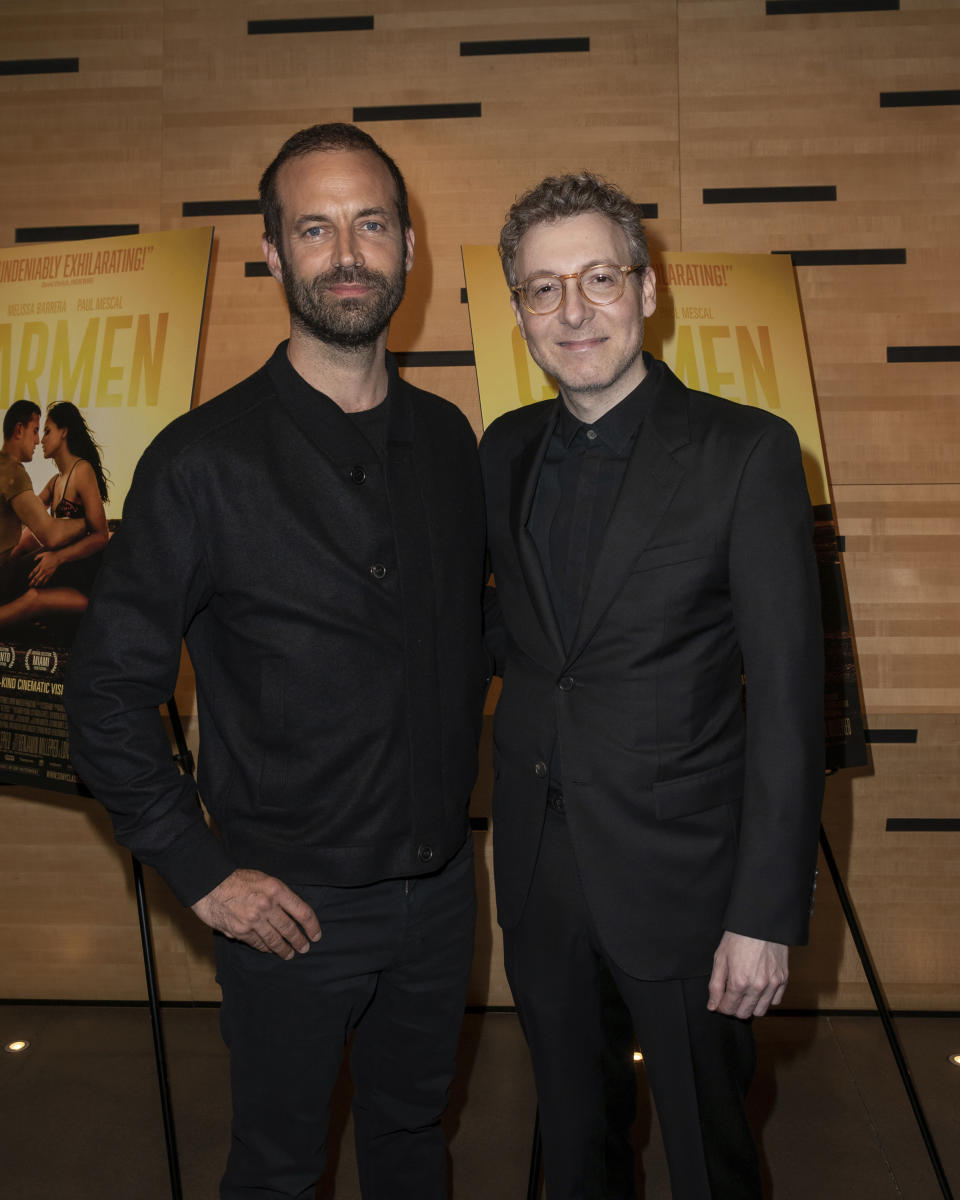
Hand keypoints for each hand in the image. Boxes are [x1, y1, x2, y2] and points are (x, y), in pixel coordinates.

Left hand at [29, 550, 59, 585]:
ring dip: (37, 583)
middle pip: (36, 577)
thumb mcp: (43, 554)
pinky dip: (44, 582)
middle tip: (29, 585)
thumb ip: (37, 557)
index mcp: (40, 565)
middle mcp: (43, 569)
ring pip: (41, 579)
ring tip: (35, 586)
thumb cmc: (51, 555)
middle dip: (32, 581)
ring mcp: (47, 572)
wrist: (58, 557)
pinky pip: (47, 579)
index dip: (31, 575)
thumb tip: (34, 560)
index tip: (28, 578)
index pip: (34, 571)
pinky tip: (42, 584)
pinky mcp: (51, 573)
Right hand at [191, 868, 321, 958]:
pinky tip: (270, 950)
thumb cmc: (236, 879)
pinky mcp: (240, 931)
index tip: (316, 935)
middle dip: (299, 941)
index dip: (312, 926)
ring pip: (275, 940)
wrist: (209, 884)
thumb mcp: (263, 878)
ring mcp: (254, 920)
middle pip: (290, 929)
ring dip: (284, 949)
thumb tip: (290, 912)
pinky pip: (258, 943)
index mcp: (276, 889)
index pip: (302, 912)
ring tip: (289, 954)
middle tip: (304, 948)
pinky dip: (265, 948)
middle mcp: (267, 906)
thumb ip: (277, 895)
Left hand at [707, 931, 787, 1018]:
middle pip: (744, 1013)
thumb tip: (713, 1006)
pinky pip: (775, 1001)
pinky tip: (759, 988)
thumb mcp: (720, 958)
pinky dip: (766, 999)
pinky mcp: (783, 979)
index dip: (721, 1006)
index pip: (728, 1009)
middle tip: (731, 996)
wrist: (761, 922)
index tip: (720, 1000)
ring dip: (751, 1006)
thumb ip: (715, 985)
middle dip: (734, 1008)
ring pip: (760, 1011)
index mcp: (739, 981)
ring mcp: (773, 984)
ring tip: (745, 993)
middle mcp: (757, 986)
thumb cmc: (738, 937)